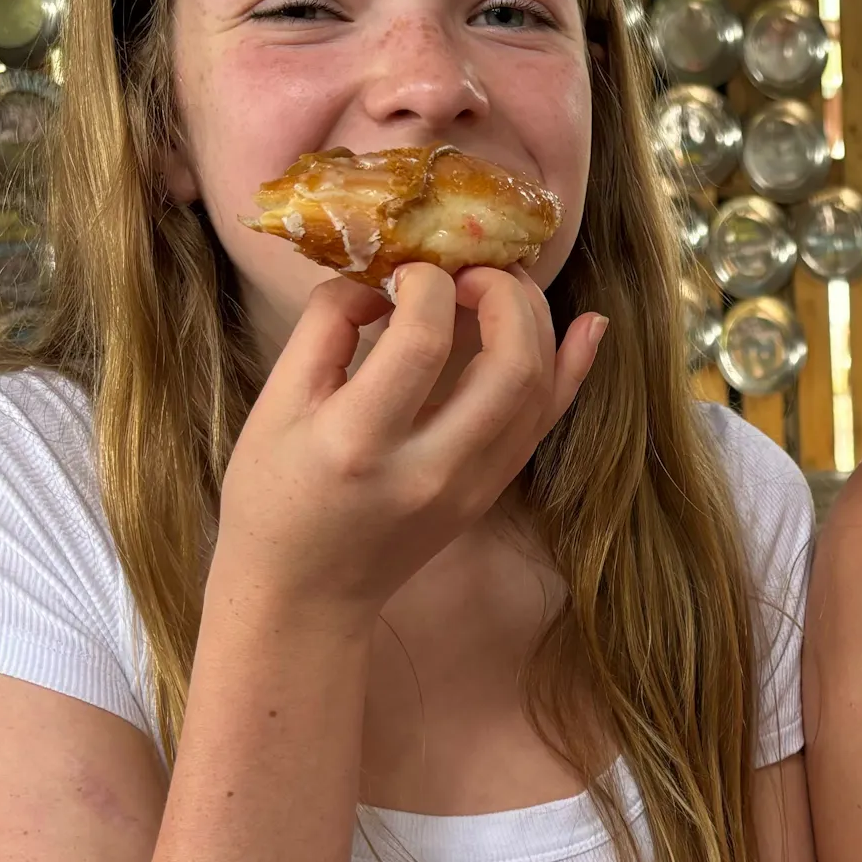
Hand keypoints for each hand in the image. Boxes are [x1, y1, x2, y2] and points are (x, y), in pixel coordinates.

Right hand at [212, 263, 605, 622]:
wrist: (304, 595)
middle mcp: (430, 468)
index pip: (423, 341)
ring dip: (536, 320)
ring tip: (502, 282)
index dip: (427, 285)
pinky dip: (572, 368)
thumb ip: (325, 328)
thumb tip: (383, 279)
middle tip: (471, 267)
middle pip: (510, 364)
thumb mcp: (273, 407)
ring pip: (539, 389)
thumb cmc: (273, 497)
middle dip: (503, 294)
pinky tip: (588, 324)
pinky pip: (547, 421)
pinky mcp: (492, 491)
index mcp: (359, 443)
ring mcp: (473, 485)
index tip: (409, 271)